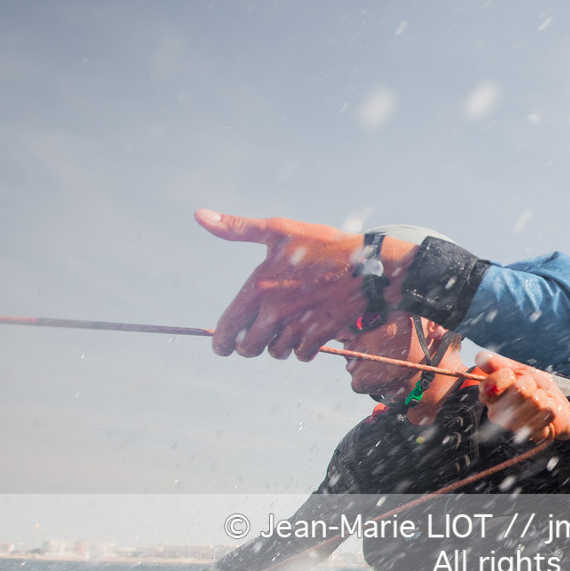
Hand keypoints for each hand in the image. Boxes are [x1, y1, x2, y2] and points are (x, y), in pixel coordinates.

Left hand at [200, 209, 369, 360]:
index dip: (221, 342)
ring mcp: (299, 325)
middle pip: (250, 348)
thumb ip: (237, 228)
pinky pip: (303, 354)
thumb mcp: (279, 230)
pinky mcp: (321, 334)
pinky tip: (304, 334)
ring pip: (277, 352)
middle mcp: (276, 311)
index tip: (222, 347)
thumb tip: (199, 216)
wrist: (370, 265)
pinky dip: (301, 349)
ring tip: (282, 332)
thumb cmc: (323, 245)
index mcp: (259, 286)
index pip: (229, 327)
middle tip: (254, 338)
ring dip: (277, 346)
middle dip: (249, 345)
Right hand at [474, 352, 569, 440]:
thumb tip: (481, 357)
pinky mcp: (530, 434)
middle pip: (518, 390)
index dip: (507, 376)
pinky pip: (546, 413)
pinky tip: (545, 411)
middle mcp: (495, 412)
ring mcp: (512, 426)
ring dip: (542, 396)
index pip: (491, 384)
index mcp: (489, 395)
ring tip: (539, 400)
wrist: (554, 405)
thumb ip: (499, 364)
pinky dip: (550, 408)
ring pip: (534, 401)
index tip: (513, 375)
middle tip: (531, 388)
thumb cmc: (535, 387)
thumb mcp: (519, 370)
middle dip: (530, 383)